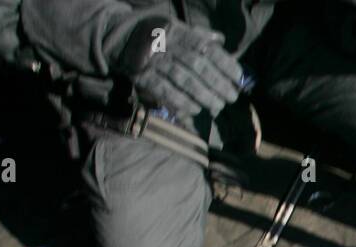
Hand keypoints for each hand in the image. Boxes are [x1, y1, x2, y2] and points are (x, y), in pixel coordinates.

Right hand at [121, 19, 245, 117]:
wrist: (117, 37)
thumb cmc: (155, 35)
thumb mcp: (176, 28)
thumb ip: (198, 35)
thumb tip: (221, 40)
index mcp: (177, 31)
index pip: (206, 48)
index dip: (224, 64)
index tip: (238, 78)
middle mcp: (166, 44)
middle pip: (197, 66)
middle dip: (217, 84)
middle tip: (231, 97)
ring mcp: (153, 60)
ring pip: (182, 80)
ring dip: (203, 96)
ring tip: (216, 107)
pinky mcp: (141, 75)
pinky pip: (164, 91)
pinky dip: (181, 102)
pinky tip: (194, 110)